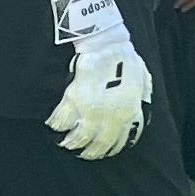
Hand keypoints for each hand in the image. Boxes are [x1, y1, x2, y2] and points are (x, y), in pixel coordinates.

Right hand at [45, 0, 154, 159]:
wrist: (106, 43)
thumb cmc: (125, 59)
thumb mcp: (141, 82)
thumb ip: (138, 99)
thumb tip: (136, 109)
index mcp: (129, 113)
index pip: (121, 141)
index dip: (111, 149)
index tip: (104, 150)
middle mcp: (111, 117)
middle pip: (99, 145)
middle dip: (90, 152)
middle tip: (83, 152)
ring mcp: (92, 111)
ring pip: (78, 138)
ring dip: (71, 143)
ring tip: (65, 143)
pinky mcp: (74, 100)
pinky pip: (62, 120)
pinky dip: (56, 125)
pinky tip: (53, 125)